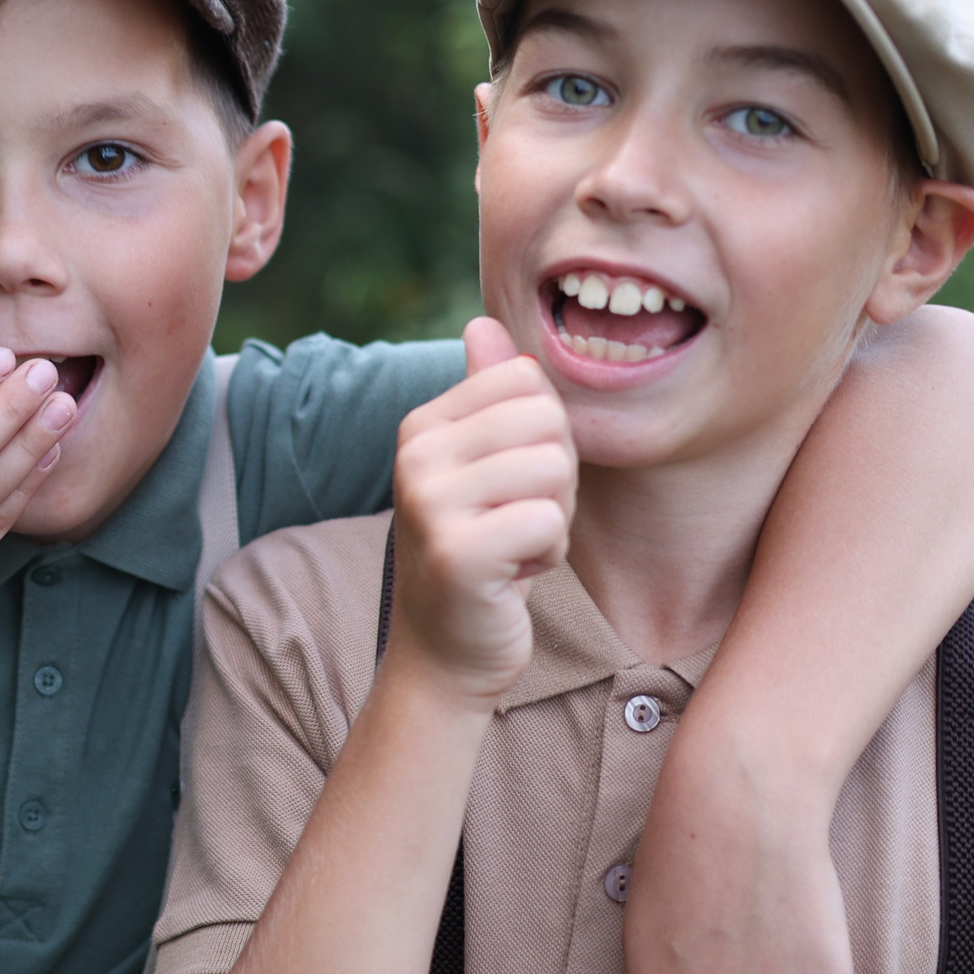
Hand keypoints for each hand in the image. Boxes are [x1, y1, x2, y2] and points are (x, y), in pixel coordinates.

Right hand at [385, 318, 575, 702]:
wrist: (447, 652)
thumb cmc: (481, 554)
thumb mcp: (482, 468)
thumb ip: (486, 396)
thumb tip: (483, 322)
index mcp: (422, 424)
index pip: (527, 380)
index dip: (545, 434)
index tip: (513, 484)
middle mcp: (415, 455)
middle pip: (547, 421)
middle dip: (557, 478)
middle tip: (519, 521)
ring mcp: (430, 502)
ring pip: (553, 469)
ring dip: (554, 518)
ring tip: (515, 546)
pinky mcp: (457, 552)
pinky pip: (547, 521)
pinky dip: (547, 555)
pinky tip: (512, 575)